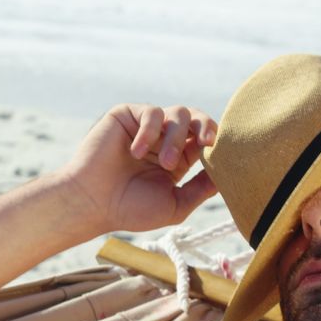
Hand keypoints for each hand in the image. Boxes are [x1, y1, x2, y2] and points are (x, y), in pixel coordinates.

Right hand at [59, 104, 217, 233]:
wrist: (92, 202)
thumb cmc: (129, 209)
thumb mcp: (175, 205)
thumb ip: (202, 189)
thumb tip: (228, 174)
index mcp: (179, 159)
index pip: (206, 141)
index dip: (217, 143)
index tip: (220, 154)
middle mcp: (164, 140)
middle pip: (198, 120)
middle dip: (207, 128)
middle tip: (207, 143)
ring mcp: (147, 126)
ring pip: (179, 114)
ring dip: (177, 138)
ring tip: (166, 163)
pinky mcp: (128, 116)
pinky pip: (152, 112)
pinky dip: (150, 131)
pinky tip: (137, 152)